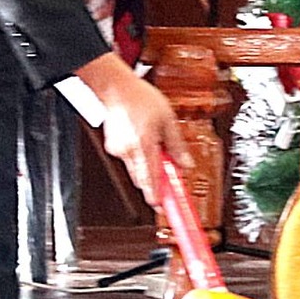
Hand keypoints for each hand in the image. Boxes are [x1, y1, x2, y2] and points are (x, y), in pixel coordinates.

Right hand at [75, 52, 192, 206]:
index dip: (159, 198)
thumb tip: (186, 164)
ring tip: (156, 146)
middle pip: (144, 180)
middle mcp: (129, 152)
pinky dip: (138, 155)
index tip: (165, 209)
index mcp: (145, 146)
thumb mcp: (169, 120)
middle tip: (169, 183)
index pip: (152, 181)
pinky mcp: (113, 147)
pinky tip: (143, 139)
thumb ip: (177, 145)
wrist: (115, 89)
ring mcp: (119, 151)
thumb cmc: (141, 99)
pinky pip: (129, 159)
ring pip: (137, 170)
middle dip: (156, 183)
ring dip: (148, 167)